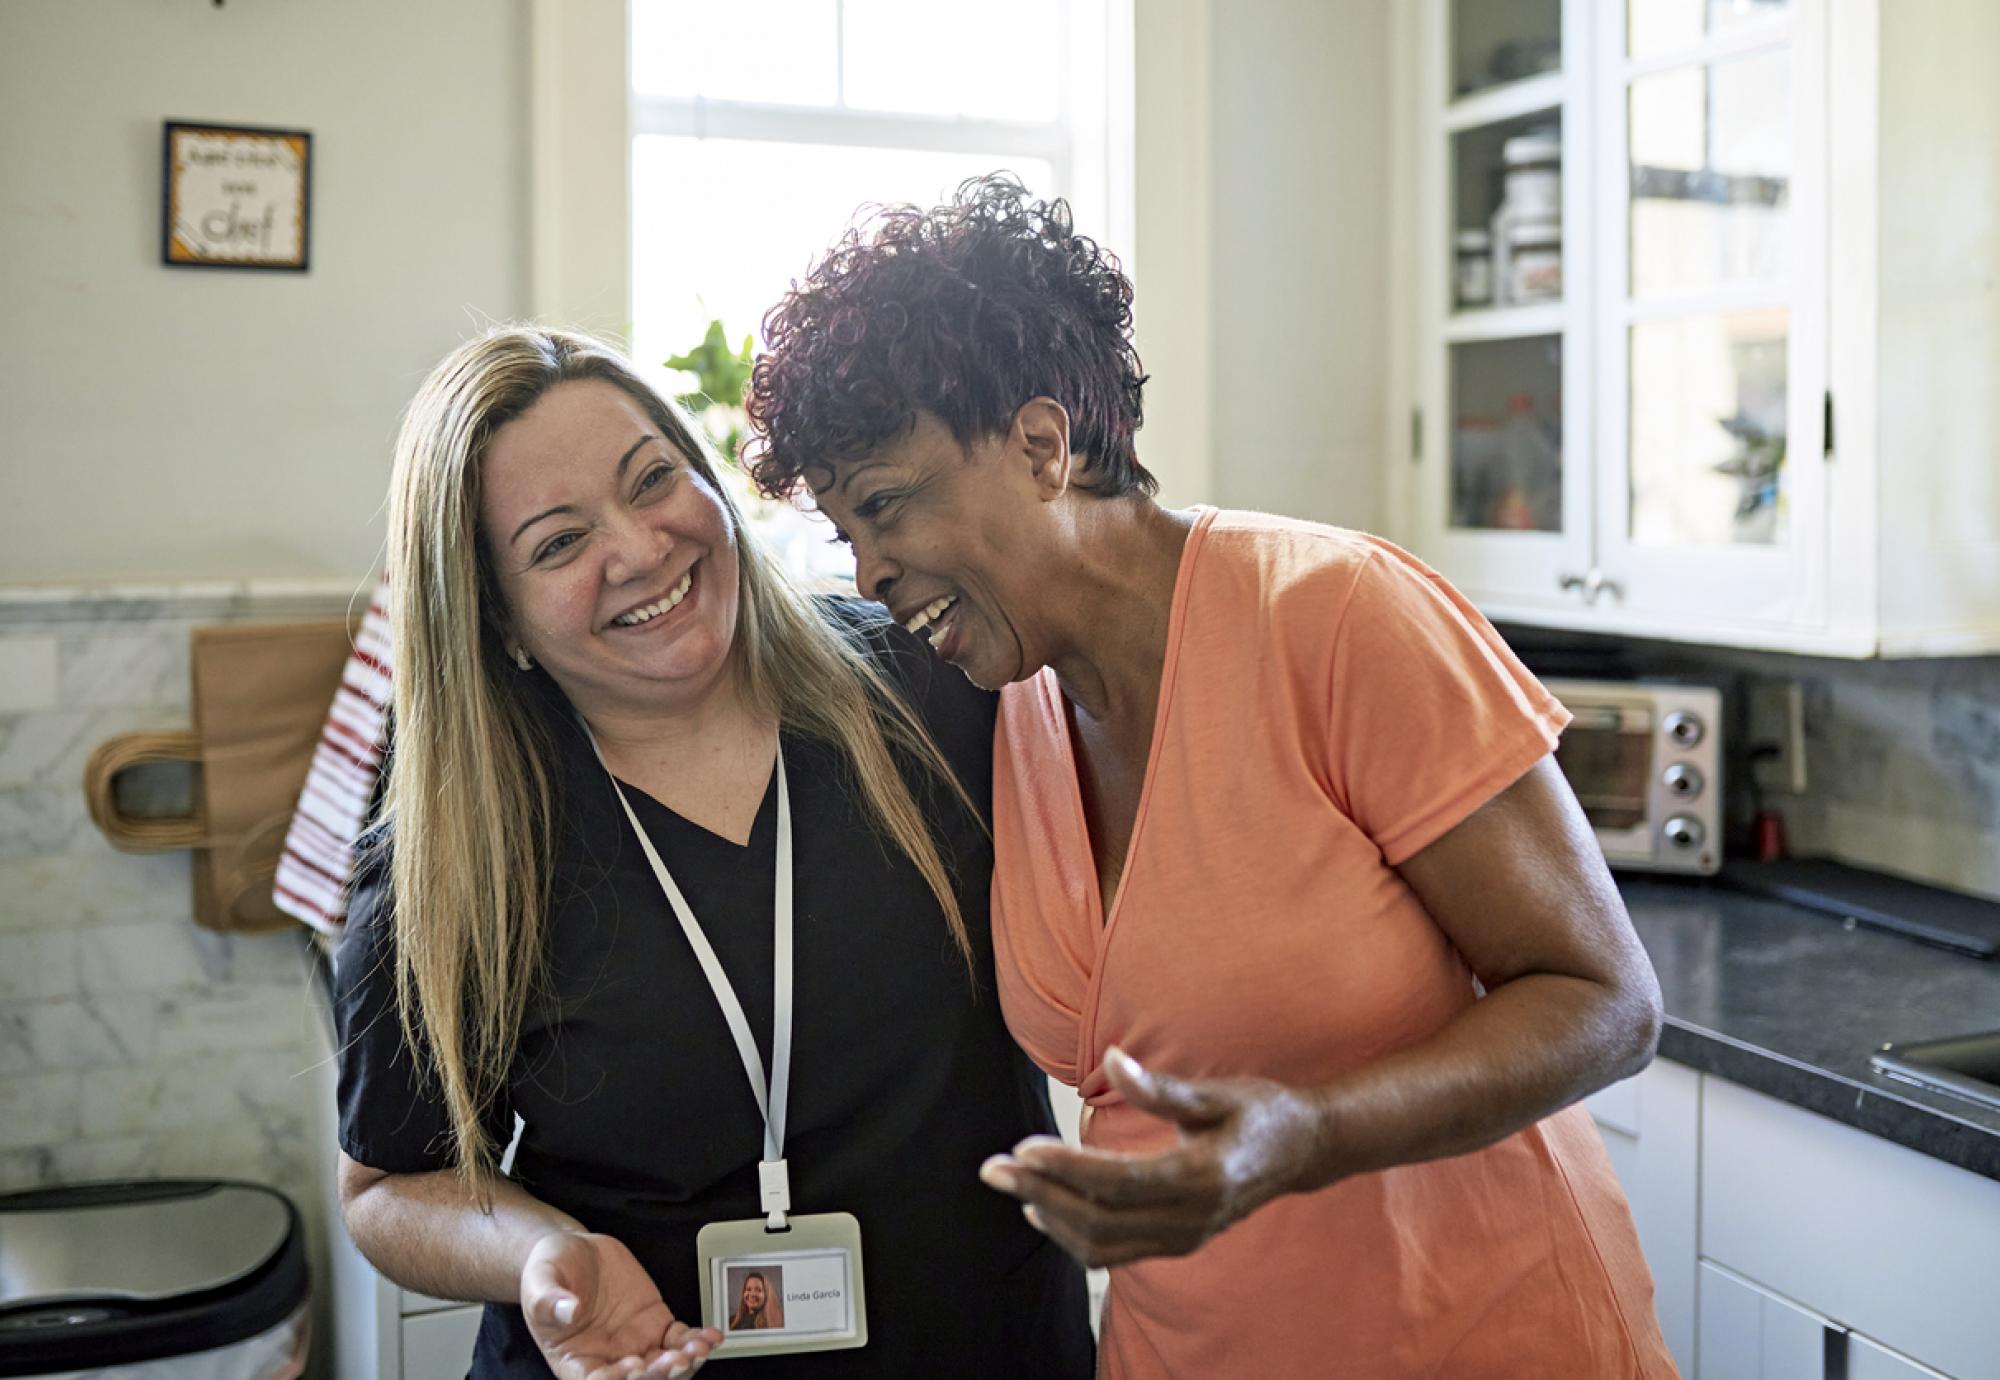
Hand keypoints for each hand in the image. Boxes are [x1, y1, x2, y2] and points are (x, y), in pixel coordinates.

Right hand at [521, 1230, 721, 1379]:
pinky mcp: (656, 1324)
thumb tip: (567, 1310)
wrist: (575, 1251)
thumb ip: (549, 1299)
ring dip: (684, 1364)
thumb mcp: (539, 1281)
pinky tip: (711, 1336)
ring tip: (698, 1350)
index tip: (634, 1367)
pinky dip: (697, 1340)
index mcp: (575, 1361)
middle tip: (675, 1361)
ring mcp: (635, 1344)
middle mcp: (608, 1361)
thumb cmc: (550, 1272)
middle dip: (658, 1375)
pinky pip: (680, 1339)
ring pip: (664, 1366)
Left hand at [978, 1047, 1332, 1267]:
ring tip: (1012, 1183)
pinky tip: (1044, 1210)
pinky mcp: (1176, 1242)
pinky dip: (1073, 1235)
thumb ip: (1160, 1086)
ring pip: (1102, 1245)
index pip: (1118, 1183)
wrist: (1302, 1151)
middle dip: (1040, 1194)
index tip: (1024, 1149)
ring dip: (1050, 1216)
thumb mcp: (1217, 1092)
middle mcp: (1191, 1218)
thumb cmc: (1260, 1111)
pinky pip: (1115, 1251)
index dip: (1067, 1169)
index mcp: (1202, 1178)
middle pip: (1099, 1220)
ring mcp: (1184, 1237)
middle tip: (994, 1168)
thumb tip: (1110, 1059)